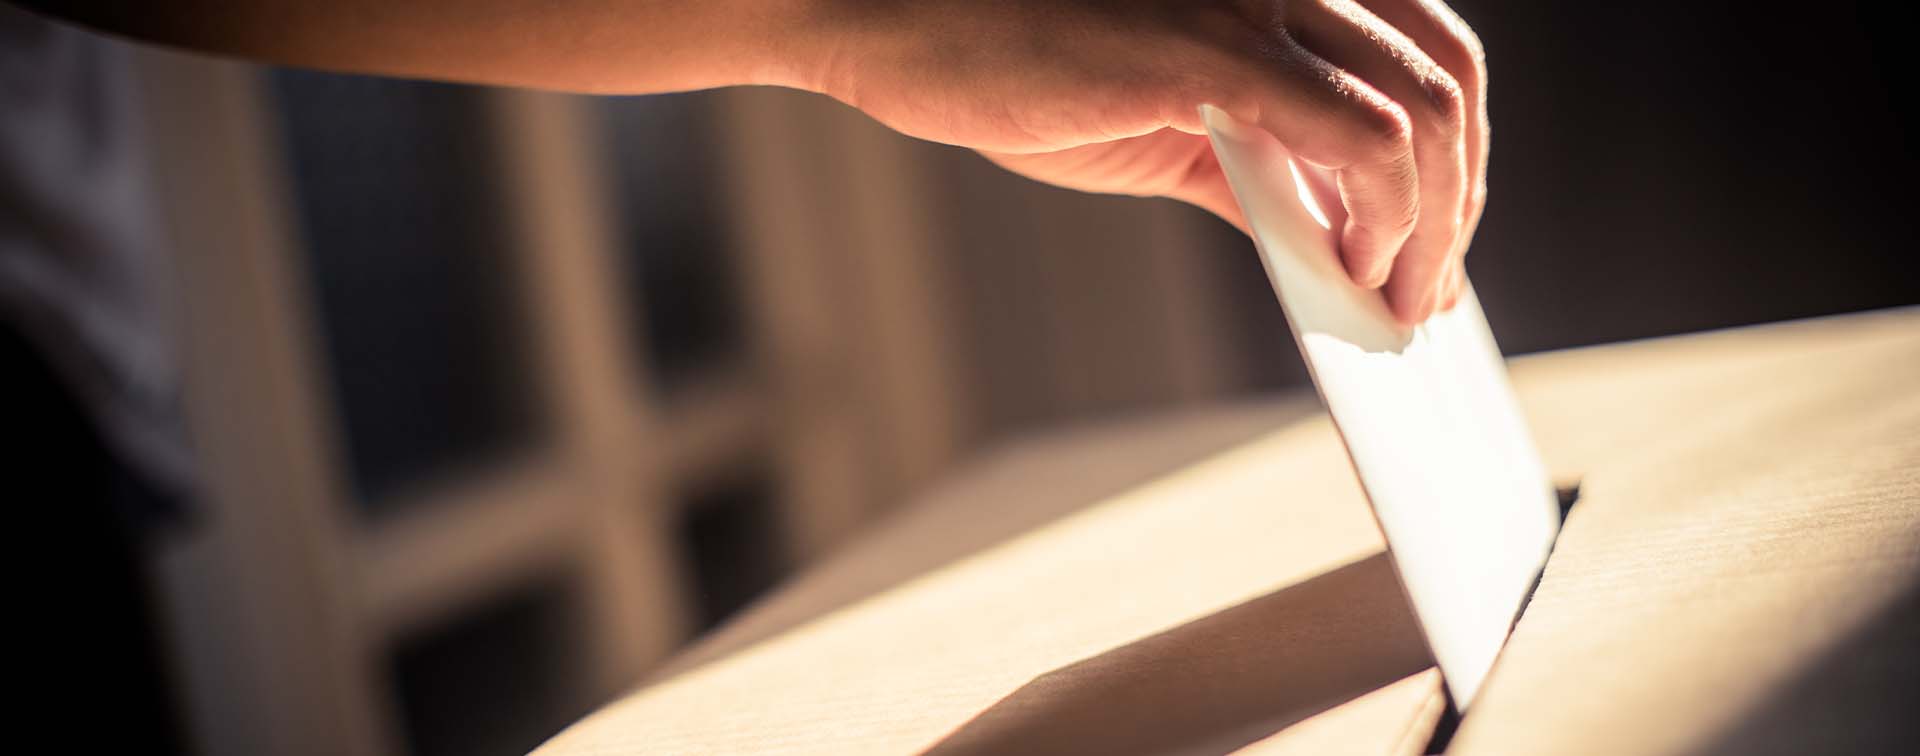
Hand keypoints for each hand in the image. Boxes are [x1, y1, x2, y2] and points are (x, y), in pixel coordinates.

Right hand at [793, 0, 1488, 323]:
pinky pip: (1355, 139)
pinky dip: (1378, 222)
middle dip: (1455, 202)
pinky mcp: (1211, 43)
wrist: (891, 19)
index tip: (1434, 255)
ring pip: (1420, 111)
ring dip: (1426, 227)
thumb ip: (1252, 171)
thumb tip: (1333, 248)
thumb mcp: (1158, 123)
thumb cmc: (1008, 62)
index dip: (1456, 162)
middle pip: (1446, 79)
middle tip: (1420, 294)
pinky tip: (1345, 278)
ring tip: (1385, 300)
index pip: (1425, 56)